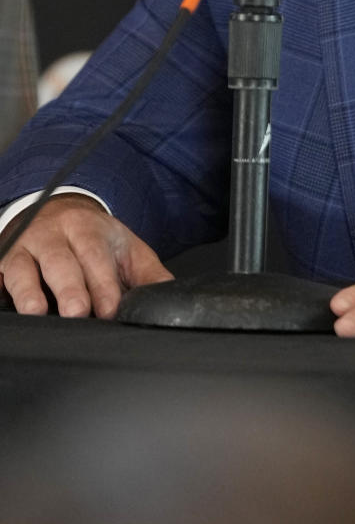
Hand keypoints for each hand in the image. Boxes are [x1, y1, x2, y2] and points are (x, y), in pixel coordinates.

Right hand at [0, 195, 172, 319]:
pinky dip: (1, 289)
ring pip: (24, 268)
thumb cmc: (94, 238)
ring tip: (36, 311)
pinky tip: (5, 303)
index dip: (103, 284)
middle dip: (69, 288)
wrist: (56, 210)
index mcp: (89, 229)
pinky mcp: (2, 261)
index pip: (96, 257)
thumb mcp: (125, 249)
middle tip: (78, 312)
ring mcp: (25, 248)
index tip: (110, 309)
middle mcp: (54, 235)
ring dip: (29, 291)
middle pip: (61, 262)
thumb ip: (147, 274)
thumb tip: (168, 297)